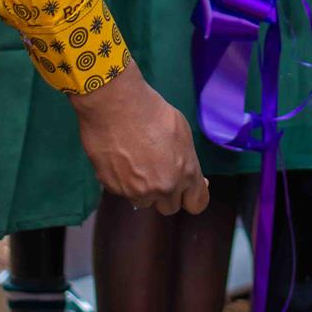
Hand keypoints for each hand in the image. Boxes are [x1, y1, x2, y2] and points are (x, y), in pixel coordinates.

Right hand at [71, 61, 208, 213]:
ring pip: (144, 201)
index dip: (192, 197)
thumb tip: (187, 175)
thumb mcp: (182, 133)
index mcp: (185, 173)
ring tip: (137, 162)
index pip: (197, 204)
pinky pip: (123, 191)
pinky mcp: (114, 188)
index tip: (187, 189)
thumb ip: (186, 161)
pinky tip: (121, 158)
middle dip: (166, 193)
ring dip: (143, 188)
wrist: (115, 105)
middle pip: (170, 207)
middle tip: (158, 170)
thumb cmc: (153, 112)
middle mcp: (163, 188)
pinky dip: (123, 180)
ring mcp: (136, 190)